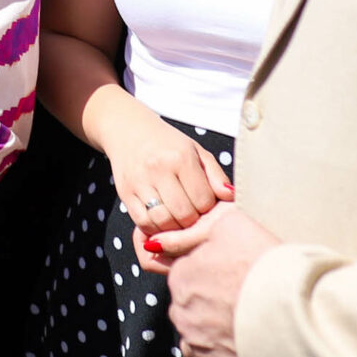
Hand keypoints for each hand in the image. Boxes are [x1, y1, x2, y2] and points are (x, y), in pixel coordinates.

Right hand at [103, 117, 233, 233]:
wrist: (128, 130)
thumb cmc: (167, 144)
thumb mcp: (196, 152)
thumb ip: (216, 175)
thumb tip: (232, 197)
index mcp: (180, 158)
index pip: (203, 200)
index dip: (208, 208)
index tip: (205, 203)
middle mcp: (158, 169)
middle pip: (184, 214)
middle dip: (193, 221)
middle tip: (193, 214)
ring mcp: (139, 182)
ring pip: (163, 222)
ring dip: (174, 227)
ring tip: (178, 218)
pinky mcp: (125, 192)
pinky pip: (143, 222)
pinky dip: (155, 227)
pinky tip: (161, 218)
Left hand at [139, 203, 279, 356]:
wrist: (296, 310)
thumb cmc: (265, 262)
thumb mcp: (230, 224)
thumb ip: (196, 232)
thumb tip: (164, 241)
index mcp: (182, 277)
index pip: (185, 275)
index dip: (212, 276)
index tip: (235, 278)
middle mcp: (184, 314)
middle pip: (189, 312)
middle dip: (210, 311)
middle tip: (245, 305)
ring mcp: (201, 349)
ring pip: (198, 347)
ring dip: (215, 343)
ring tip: (246, 335)